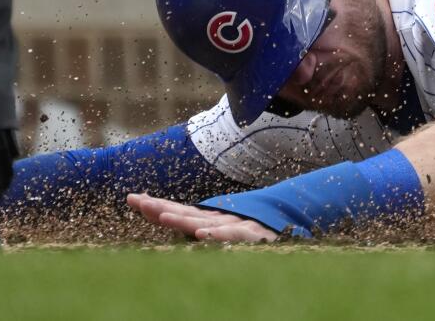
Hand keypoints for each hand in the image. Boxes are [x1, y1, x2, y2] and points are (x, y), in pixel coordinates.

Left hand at [126, 193, 278, 242]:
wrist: (301, 220)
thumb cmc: (266, 229)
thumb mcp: (235, 231)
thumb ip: (212, 229)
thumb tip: (190, 230)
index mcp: (215, 219)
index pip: (182, 210)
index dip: (158, 204)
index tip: (133, 198)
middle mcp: (224, 219)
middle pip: (188, 212)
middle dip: (161, 207)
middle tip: (136, 202)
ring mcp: (238, 225)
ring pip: (207, 222)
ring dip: (183, 220)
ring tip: (161, 216)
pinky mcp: (256, 235)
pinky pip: (235, 236)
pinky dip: (219, 236)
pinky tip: (203, 236)